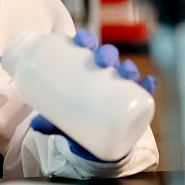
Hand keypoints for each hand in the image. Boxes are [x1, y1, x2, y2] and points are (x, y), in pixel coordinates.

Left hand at [30, 29, 156, 160]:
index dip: (85, 39)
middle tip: (101, 60)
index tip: (81, 40)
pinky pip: (143, 91)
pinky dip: (147, 86)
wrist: (92, 146)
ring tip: (126, 72)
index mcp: (85, 69)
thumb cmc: (75, 123)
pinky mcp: (132, 103)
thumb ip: (50, 123)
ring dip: (128, 67)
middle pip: (108, 57)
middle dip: (107, 53)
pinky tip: (149, 83)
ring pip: (126, 71)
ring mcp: (120, 87)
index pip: (86, 48)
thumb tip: (36, 124)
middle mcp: (104, 74)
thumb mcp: (61, 122)